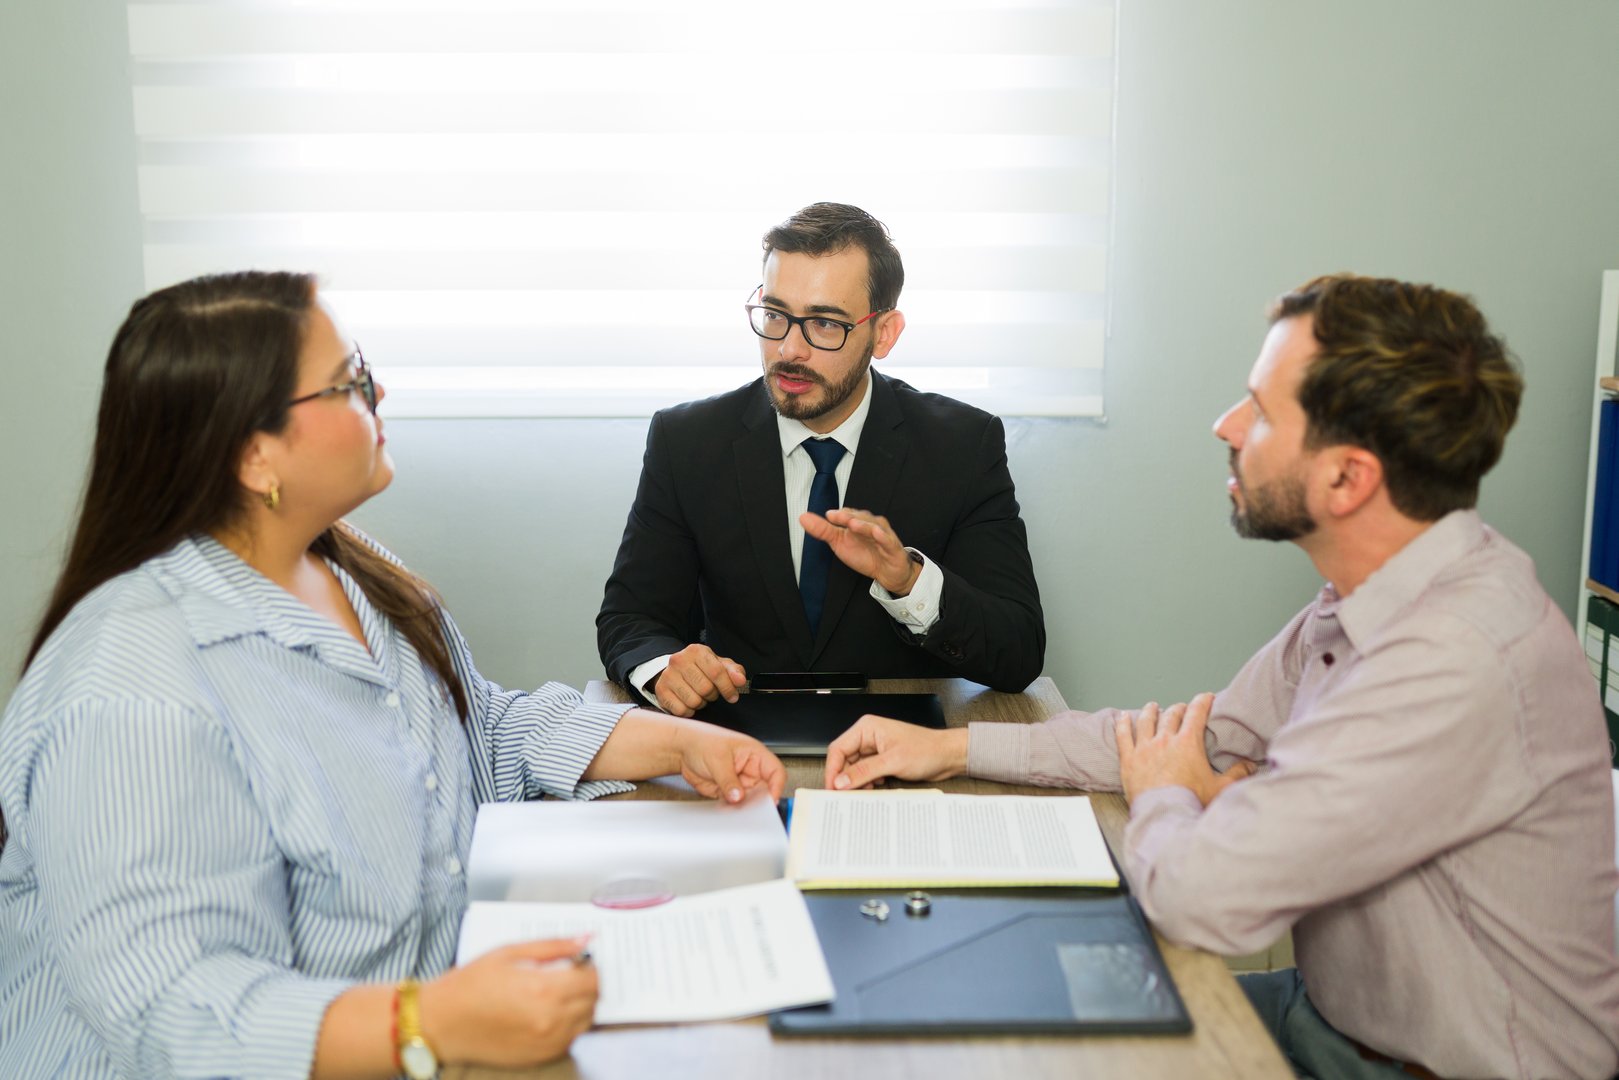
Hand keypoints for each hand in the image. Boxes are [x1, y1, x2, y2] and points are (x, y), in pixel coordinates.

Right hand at [419, 938, 597, 1067]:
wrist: (442, 1022)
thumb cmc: (471, 983)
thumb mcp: (511, 952)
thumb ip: (553, 946)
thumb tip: (586, 939)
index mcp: (544, 988)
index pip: (593, 979)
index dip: (590, 967)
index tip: (579, 961)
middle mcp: (550, 1018)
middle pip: (593, 1001)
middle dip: (587, 985)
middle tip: (570, 975)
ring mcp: (546, 1042)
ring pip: (585, 1022)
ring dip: (581, 1006)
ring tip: (556, 994)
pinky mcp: (539, 1057)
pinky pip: (570, 1040)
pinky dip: (568, 1026)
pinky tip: (547, 1014)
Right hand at [652, 644, 746, 716]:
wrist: (674, 672)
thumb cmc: (701, 670)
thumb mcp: (719, 665)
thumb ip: (734, 671)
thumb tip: (740, 681)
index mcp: (696, 651)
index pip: (717, 672)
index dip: (728, 688)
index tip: (733, 697)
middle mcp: (679, 660)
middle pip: (705, 689)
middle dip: (712, 695)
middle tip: (710, 692)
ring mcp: (668, 676)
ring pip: (693, 701)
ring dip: (700, 704)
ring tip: (698, 696)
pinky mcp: (661, 691)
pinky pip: (681, 710)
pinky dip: (689, 711)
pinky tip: (688, 702)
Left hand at [676, 722, 786, 802]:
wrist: (682, 748)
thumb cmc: (702, 741)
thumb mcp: (718, 759)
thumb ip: (729, 780)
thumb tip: (739, 797)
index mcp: (755, 754)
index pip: (775, 772)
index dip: (776, 786)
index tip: (771, 800)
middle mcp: (750, 769)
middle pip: (765, 790)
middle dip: (760, 801)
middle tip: (751, 809)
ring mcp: (739, 781)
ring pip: (750, 800)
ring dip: (745, 807)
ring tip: (735, 809)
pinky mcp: (728, 792)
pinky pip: (735, 805)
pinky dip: (732, 810)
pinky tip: (726, 810)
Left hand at [800, 507, 921, 595]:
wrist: (887, 573)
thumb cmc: (865, 554)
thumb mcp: (840, 543)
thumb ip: (823, 530)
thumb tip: (803, 517)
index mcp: (859, 522)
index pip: (848, 514)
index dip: (838, 515)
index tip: (828, 516)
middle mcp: (872, 525)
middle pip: (860, 517)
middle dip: (848, 517)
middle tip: (835, 517)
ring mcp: (884, 535)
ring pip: (874, 527)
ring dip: (863, 525)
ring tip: (851, 524)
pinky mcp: (894, 548)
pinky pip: (888, 541)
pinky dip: (882, 537)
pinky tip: (876, 534)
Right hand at [824, 714, 968, 789]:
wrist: (948, 756)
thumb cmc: (927, 750)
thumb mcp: (892, 762)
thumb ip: (864, 772)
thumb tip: (841, 781)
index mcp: (867, 728)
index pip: (838, 749)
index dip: (833, 770)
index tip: (832, 788)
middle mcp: (868, 737)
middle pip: (844, 760)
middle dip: (845, 778)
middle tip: (844, 795)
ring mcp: (875, 749)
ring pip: (854, 769)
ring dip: (857, 782)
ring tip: (865, 790)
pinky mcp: (882, 760)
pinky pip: (865, 773)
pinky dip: (867, 783)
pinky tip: (875, 787)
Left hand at [1115, 693, 1256, 807]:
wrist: (1164, 814)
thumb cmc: (1191, 802)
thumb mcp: (1220, 788)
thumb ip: (1237, 774)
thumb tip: (1250, 765)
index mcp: (1188, 743)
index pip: (1196, 713)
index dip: (1202, 702)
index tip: (1206, 697)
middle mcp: (1165, 740)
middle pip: (1171, 715)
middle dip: (1179, 708)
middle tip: (1182, 708)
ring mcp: (1144, 748)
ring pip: (1146, 721)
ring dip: (1150, 711)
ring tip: (1152, 706)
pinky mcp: (1129, 759)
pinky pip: (1123, 735)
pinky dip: (1122, 724)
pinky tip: (1122, 717)